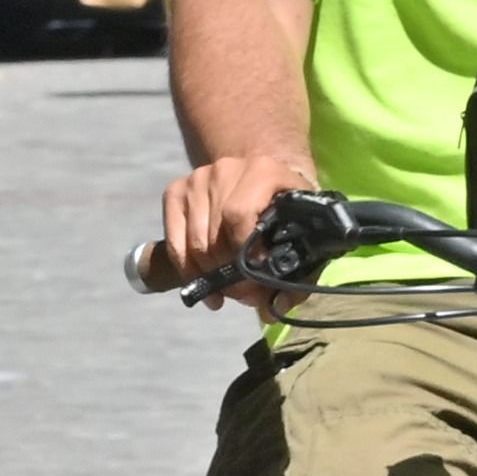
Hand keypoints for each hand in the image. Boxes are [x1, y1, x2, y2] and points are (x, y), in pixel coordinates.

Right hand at [163, 150, 319, 315]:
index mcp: (264, 170)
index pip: (239, 214)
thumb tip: (277, 307)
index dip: (244, 252)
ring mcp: (198, 178)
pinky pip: (174, 240)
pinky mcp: (177, 190)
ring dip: (209, 274)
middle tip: (244, 294)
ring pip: (195, 242)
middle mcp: (227, 169)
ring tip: (227, 290)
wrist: (262, 178)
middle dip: (229, 273)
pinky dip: (186, 269)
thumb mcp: (302, 233)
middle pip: (216, 234)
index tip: (256, 280)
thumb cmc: (285, 209)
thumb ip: (298, 274)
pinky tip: (204, 284)